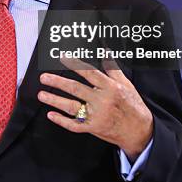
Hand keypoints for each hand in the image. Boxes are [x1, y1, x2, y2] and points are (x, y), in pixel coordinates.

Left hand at [37, 58, 152, 160]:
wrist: (139, 131)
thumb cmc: (132, 105)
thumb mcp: (125, 84)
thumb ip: (112, 67)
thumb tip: (105, 49)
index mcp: (110, 88)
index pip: (89, 73)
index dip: (75, 64)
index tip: (62, 58)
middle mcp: (102, 101)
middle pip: (76, 89)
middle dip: (58, 83)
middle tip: (44, 78)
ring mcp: (97, 116)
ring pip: (72, 107)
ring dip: (55, 101)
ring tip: (41, 95)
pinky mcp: (94, 128)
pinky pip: (75, 125)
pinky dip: (62, 121)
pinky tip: (51, 115)